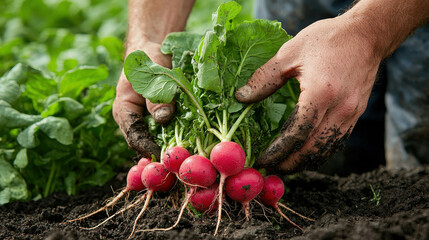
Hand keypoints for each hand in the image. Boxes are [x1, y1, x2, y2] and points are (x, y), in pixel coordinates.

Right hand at [112, 41, 174, 157]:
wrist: (153, 48)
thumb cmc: (149, 58)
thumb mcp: (154, 74)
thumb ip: (157, 96)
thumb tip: (163, 118)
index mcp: (123, 109)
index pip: (134, 136)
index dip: (149, 148)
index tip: (167, 154)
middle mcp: (131, 118)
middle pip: (144, 141)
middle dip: (160, 150)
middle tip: (179, 156)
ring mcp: (143, 118)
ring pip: (154, 137)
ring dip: (168, 143)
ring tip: (185, 150)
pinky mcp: (155, 116)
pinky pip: (163, 129)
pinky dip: (174, 133)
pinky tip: (188, 137)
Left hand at [235, 16, 381, 172]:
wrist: (366, 34)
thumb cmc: (327, 40)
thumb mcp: (290, 53)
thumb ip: (264, 78)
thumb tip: (241, 97)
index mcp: (320, 94)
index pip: (296, 134)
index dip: (278, 152)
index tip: (262, 160)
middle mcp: (339, 109)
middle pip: (313, 149)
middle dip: (290, 164)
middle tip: (271, 169)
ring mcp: (351, 114)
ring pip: (327, 150)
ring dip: (306, 162)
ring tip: (286, 166)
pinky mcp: (356, 114)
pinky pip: (337, 141)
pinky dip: (321, 152)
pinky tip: (307, 153)